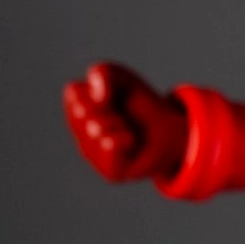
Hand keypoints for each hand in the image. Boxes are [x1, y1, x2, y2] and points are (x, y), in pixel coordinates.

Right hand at [62, 63, 188, 182]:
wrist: (170, 130)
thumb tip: (99, 97)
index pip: (74, 92)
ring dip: (118, 122)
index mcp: (78, 110)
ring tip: (129, 128)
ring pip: (95, 129)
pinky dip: (124, 138)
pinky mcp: (110, 171)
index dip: (98, 88)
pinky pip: (109, 147)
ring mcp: (93, 154)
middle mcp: (81, 134)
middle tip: (123, 113)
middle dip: (108, 106)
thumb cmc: (140, 104)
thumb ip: (102, 73)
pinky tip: (131, 140)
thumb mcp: (121, 77)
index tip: (112, 94)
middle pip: (83, 111)